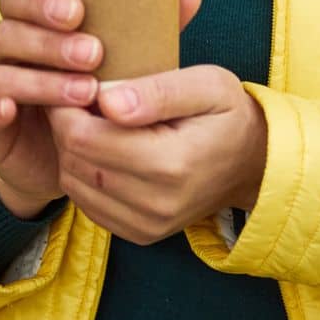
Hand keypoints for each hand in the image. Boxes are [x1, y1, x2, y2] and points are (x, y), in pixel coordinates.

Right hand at [0, 0, 203, 216]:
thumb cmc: (100, 90)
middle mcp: (7, 52)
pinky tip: (11, 111)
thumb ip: (150, 24)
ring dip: (39, 80)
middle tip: (93, 54)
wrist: (72, 157)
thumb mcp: (124, 57)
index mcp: (32, 25)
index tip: (79, 10)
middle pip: (8, 33)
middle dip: (49, 42)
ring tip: (85, 92)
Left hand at [45, 65, 267, 244]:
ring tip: (92, 121)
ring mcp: (148, 224)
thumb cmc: (228, 114)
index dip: (66, 106)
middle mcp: (156, 203)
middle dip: (66, 125)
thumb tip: (106, 100)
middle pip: (74, 160)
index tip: (76, 84)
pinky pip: (87, 203)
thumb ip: (157, 90)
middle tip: (81, 98)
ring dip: (71, 150)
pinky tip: (102, 150)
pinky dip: (84, 174)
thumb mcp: (207, 84)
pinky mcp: (141, 234)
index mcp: (171, 162)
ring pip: (74, 183)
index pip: (83, 136)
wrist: (253, 163)